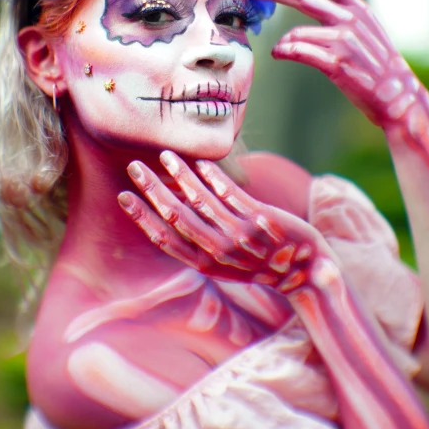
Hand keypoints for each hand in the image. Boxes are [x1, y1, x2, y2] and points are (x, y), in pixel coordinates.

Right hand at [118, 152, 328, 292]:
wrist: (305, 272)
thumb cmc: (260, 263)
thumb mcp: (225, 264)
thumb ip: (200, 244)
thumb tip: (172, 214)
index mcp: (206, 264)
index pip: (165, 239)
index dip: (142, 217)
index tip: (123, 196)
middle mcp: (219, 252)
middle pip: (177, 217)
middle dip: (153, 190)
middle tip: (135, 167)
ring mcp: (241, 236)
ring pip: (203, 201)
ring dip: (181, 176)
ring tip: (166, 156)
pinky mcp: (262, 219)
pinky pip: (232, 195)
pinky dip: (215, 177)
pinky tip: (203, 162)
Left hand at [245, 0, 428, 136]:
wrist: (398, 96)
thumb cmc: (377, 65)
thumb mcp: (366, 30)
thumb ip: (341, 16)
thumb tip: (306, 11)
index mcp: (358, 9)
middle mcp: (350, 20)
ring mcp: (344, 42)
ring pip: (296, 33)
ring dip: (282, 41)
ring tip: (280, 50)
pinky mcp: (336, 64)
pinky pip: (298, 52)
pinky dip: (283, 52)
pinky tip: (279, 54)